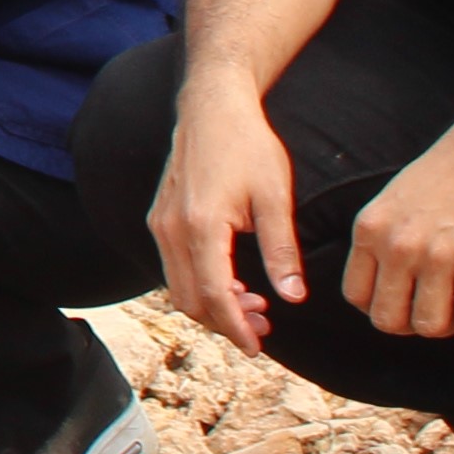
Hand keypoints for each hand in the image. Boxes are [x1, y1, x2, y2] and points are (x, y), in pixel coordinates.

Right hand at [146, 68, 307, 352]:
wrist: (212, 105)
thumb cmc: (247, 145)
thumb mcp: (275, 197)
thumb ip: (281, 250)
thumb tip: (292, 298)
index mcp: (201, 226)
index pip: (214, 296)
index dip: (236, 329)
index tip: (258, 348)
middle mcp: (171, 229)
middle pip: (190, 300)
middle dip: (225, 322)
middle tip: (264, 328)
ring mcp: (160, 223)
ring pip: (178, 287)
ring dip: (212, 305)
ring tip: (254, 305)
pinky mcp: (160, 217)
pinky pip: (173, 266)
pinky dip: (200, 284)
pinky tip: (233, 280)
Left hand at [341, 110, 453, 340]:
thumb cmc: (445, 173)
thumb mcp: (391, 201)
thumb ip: (380, 241)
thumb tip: (379, 288)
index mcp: (371, 230)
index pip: (357, 297)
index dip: (379, 308)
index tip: (401, 302)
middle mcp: (400, 246)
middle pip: (389, 320)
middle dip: (411, 325)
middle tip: (433, 310)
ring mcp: (440, 255)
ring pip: (431, 325)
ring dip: (448, 323)